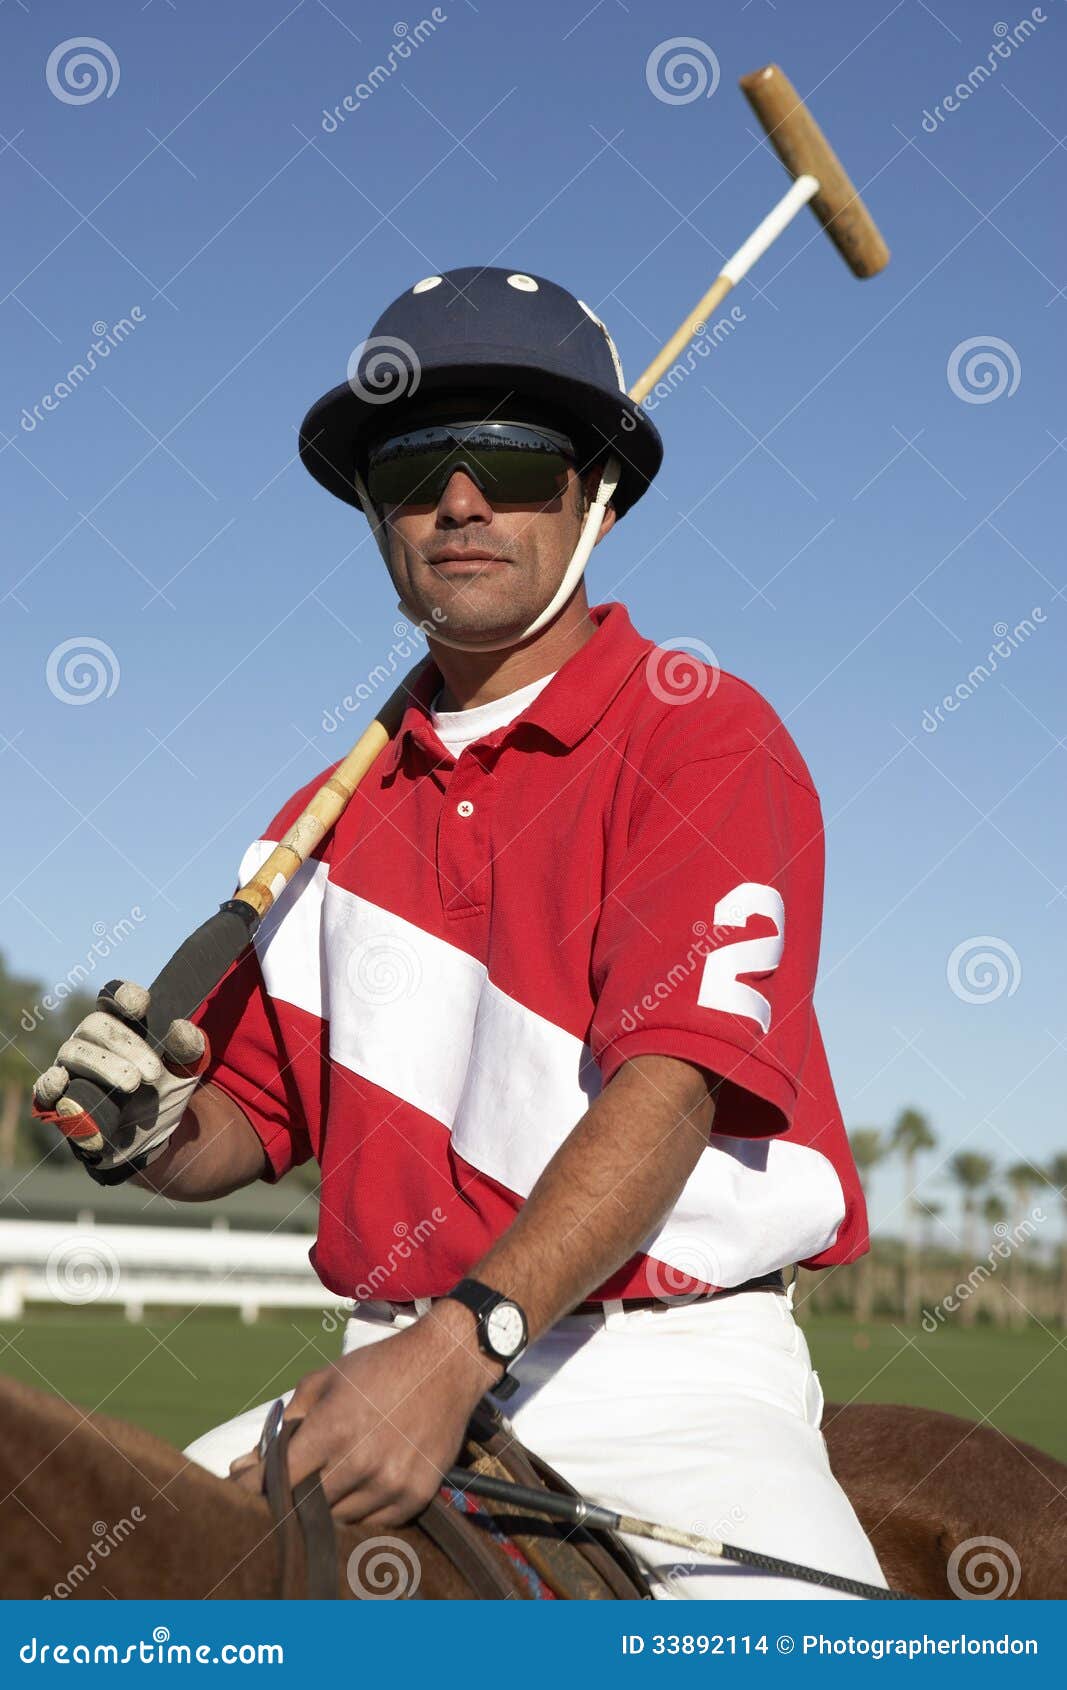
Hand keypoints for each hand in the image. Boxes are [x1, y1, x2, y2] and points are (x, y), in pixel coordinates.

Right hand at [32, 980, 208, 1159]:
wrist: (149, 1141)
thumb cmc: (161, 1096)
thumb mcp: (185, 1075)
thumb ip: (190, 1051)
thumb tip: (183, 1028)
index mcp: (121, 1026)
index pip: (113, 998)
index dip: (122, 995)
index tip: (141, 1005)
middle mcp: (91, 1041)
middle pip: (95, 1024)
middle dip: (126, 1044)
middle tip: (154, 1073)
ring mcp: (70, 1068)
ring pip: (74, 1052)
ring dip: (104, 1066)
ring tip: (132, 1084)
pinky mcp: (57, 1099)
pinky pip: (45, 1087)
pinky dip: (50, 1084)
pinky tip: (62, 1082)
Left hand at [230, 1303, 500, 1525]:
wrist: (446, 1364)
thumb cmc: (379, 1367)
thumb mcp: (325, 1380)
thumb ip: (286, 1421)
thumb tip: (244, 1464)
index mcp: (333, 1428)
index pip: (278, 1479)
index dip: (254, 1488)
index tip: (243, 1489)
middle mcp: (361, 1461)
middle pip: (305, 1506)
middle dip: (288, 1498)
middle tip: (283, 1489)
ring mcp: (391, 1482)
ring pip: (339, 1520)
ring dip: (326, 1507)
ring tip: (326, 1484)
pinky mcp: (415, 1495)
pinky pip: (373, 1523)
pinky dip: (360, 1511)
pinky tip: (359, 1487)